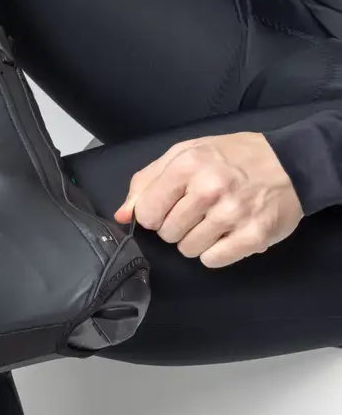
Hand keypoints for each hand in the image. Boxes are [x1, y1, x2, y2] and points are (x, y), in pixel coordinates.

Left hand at [113, 131, 303, 267]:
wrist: (292, 163)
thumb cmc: (234, 158)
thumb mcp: (186, 153)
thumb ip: (148, 182)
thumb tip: (122, 214)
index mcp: (188, 164)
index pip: (146, 213)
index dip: (153, 215)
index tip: (167, 208)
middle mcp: (210, 188)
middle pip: (166, 233)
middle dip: (176, 226)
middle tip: (197, 211)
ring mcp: (233, 214)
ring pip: (188, 250)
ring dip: (196, 240)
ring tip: (213, 221)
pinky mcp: (252, 236)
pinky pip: (213, 260)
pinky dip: (216, 251)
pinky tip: (226, 233)